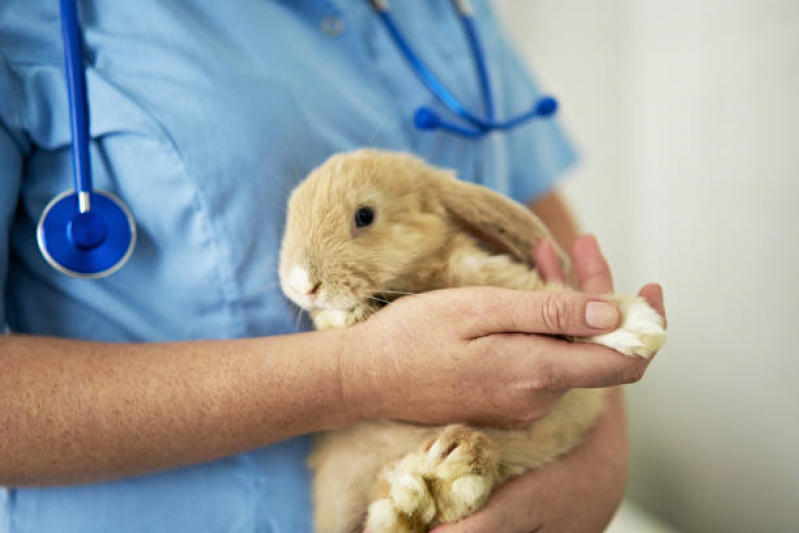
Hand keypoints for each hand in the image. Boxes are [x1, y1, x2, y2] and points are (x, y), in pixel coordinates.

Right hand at [429, 234, 665, 531]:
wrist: (363, 378)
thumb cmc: (413, 337)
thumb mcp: (481, 310)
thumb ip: (551, 315)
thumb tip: (615, 315)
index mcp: (537, 374)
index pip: (622, 360)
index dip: (646, 326)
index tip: (649, 288)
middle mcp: (538, 398)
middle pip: (593, 349)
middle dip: (596, 295)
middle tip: (580, 245)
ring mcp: (520, 404)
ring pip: (566, 351)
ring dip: (566, 306)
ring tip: (546, 255)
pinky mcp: (505, 402)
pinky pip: (541, 361)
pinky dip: (544, 326)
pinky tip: (529, 292)